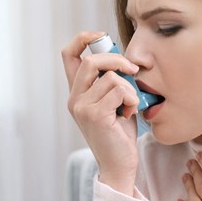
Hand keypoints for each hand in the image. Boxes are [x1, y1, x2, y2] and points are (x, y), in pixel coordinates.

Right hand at [62, 31, 140, 194]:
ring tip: (130, 105)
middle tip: (133, 71)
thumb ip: (113, 82)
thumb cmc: (120, 134)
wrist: (119, 164)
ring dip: (129, 89)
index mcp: (77, 93)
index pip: (68, 55)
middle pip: (91, 60)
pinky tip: (130, 113)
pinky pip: (119, 91)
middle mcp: (74, 99)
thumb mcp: (115, 102)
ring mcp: (82, 107)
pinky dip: (132, 100)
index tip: (101, 36)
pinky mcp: (94, 115)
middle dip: (117, 60)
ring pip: (111, 77)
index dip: (82, 39)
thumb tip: (123, 60)